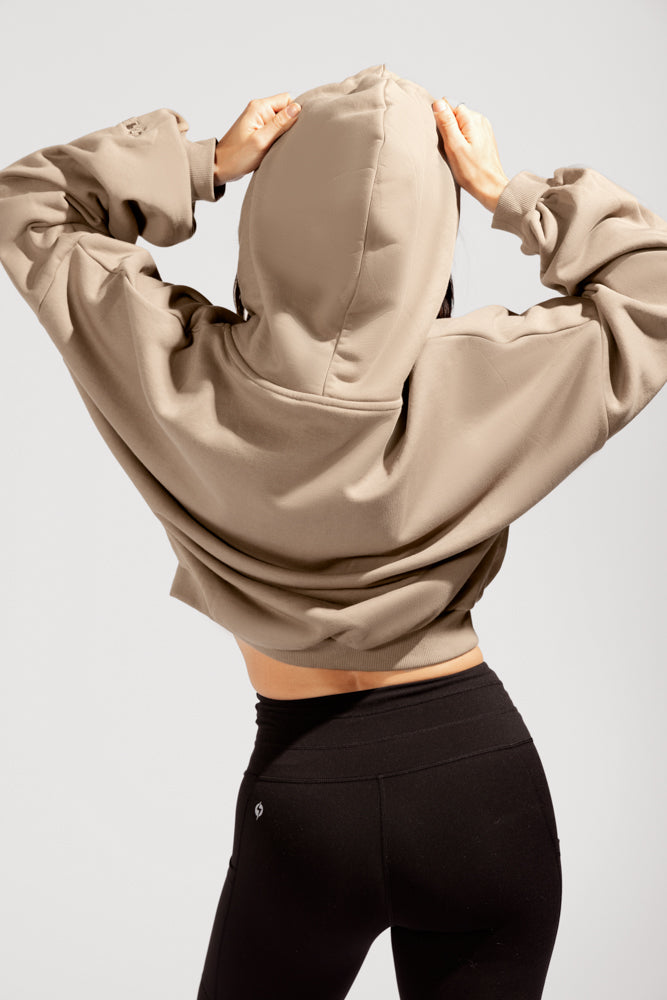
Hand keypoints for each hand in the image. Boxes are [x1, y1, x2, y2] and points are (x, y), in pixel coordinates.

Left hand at [214, 94, 301, 184]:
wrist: (221, 167)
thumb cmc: (237, 156)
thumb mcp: (261, 141)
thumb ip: (280, 124)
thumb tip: (297, 108)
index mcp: (259, 107)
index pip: (287, 100)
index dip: (294, 113)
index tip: (291, 130)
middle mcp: (259, 110)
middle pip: (285, 110)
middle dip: (289, 125)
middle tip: (282, 140)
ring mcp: (258, 120)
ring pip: (282, 121)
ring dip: (283, 133)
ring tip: (275, 146)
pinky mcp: (258, 130)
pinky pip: (275, 129)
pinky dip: (277, 138)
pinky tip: (273, 147)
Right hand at [432, 98, 508, 213]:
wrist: (490, 187)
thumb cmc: (472, 172)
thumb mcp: (454, 146)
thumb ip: (446, 123)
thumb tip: (439, 103)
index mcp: (472, 119)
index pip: (449, 106)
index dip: (442, 121)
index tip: (445, 138)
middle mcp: (480, 120)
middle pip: (455, 115)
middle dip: (449, 130)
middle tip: (451, 149)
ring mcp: (484, 129)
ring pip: (461, 125)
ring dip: (456, 138)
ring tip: (459, 154)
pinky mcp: (484, 138)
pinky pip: (468, 134)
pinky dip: (463, 143)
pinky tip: (465, 156)